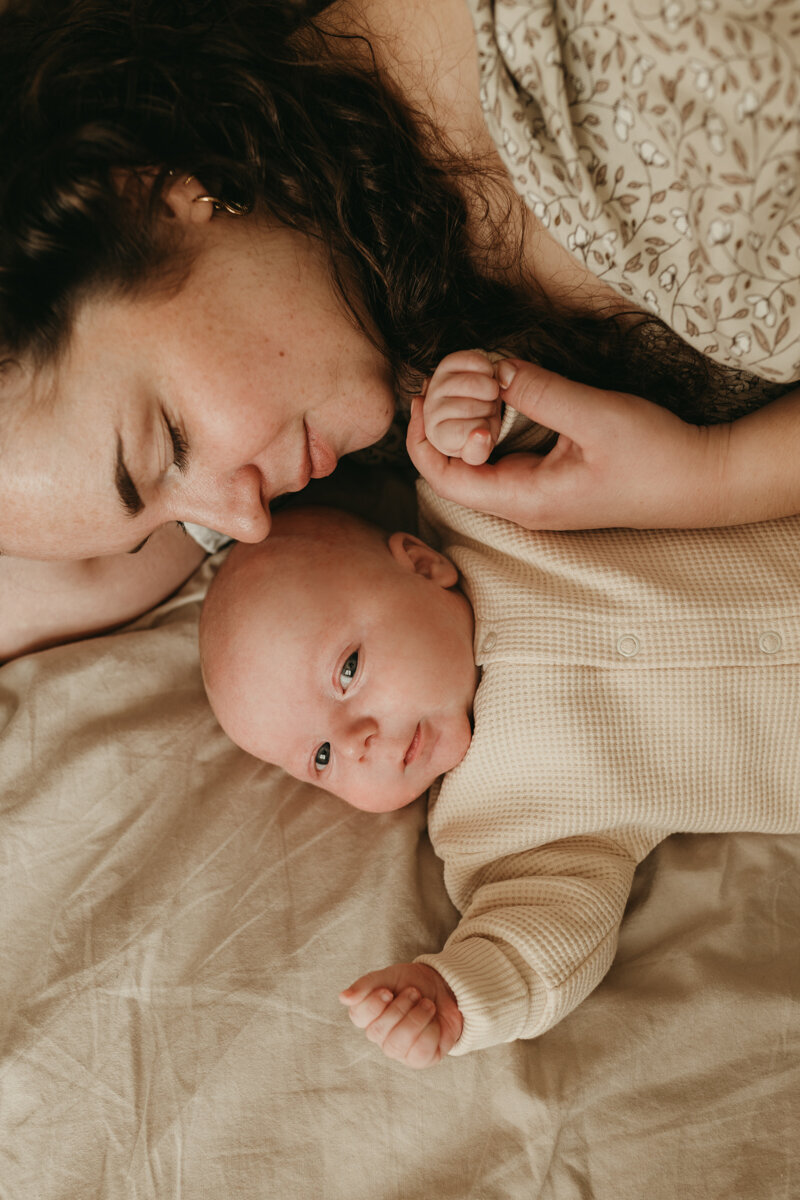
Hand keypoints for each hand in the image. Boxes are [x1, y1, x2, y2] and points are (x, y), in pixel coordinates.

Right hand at [339, 962, 462, 1067]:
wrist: (445, 989)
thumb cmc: (412, 983)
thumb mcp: (390, 976)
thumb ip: (366, 985)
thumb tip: (343, 997)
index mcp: (368, 1016)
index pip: (358, 1016)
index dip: (373, 1004)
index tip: (388, 990)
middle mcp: (380, 1036)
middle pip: (378, 1031)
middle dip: (400, 1007)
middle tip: (414, 992)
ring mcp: (399, 1050)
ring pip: (398, 1043)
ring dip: (417, 1017)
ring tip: (427, 1004)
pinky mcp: (419, 1059)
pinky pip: (421, 1051)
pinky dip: (432, 1029)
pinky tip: (434, 1020)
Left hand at [408, 358, 727, 530]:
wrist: (701, 481)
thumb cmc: (655, 456)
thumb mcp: (592, 415)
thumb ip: (537, 392)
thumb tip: (490, 369)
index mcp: (525, 500)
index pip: (444, 478)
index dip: (420, 438)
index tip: (420, 394)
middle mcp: (523, 505)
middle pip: (454, 470)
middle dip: (441, 424)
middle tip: (445, 377)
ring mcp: (538, 495)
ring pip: (480, 461)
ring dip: (469, 421)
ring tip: (470, 380)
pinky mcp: (552, 481)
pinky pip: (507, 454)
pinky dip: (496, 423)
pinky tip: (502, 395)